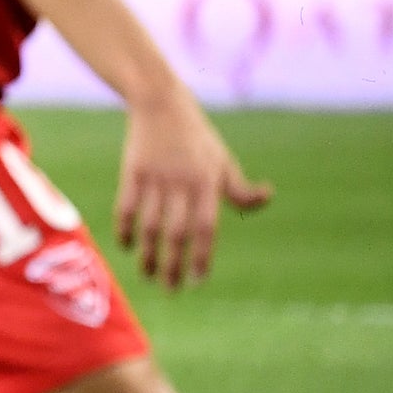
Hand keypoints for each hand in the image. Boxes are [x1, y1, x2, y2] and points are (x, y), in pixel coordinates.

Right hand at [115, 93, 271, 289]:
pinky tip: (127, 247)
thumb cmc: (197, 137)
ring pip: (149, 226)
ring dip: (147, 255)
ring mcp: (155, 177)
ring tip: (148, 275)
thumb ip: (241, 188)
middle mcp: (182, 182)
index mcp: (207, 182)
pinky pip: (126, 208)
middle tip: (171, 290)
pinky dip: (125, 230)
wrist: (161, 103)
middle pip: (175, 233)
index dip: (201, 257)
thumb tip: (266, 197)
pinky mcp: (132, 172)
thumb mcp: (223, 160)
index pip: (205, 229)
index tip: (198, 280)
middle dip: (172, 265)